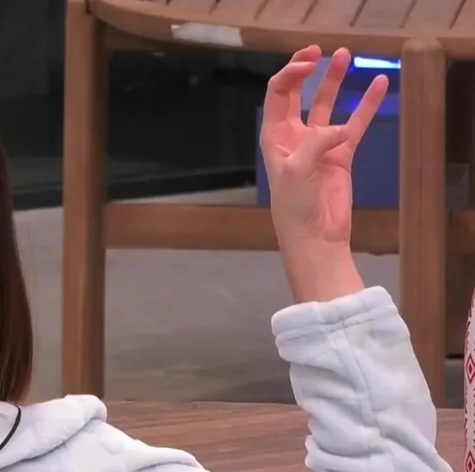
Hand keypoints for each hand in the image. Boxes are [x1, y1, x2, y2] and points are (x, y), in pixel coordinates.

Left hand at [259, 47, 386, 302]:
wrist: (315, 237)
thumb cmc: (295, 208)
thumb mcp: (297, 172)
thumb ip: (315, 144)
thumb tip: (339, 130)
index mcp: (274, 136)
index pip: (279, 95)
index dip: (291, 74)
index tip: (311, 64)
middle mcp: (293, 136)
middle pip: (297, 94)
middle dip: (305, 70)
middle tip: (318, 51)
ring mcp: (318, 144)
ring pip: (326, 104)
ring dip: (334, 81)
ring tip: (346, 55)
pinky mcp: (340, 154)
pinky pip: (354, 123)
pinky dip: (366, 105)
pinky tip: (379, 86)